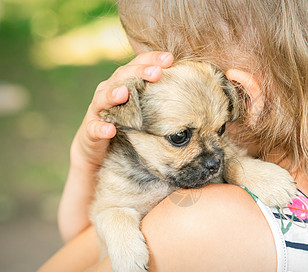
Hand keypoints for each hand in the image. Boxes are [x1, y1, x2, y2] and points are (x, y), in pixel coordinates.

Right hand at [70, 52, 173, 171]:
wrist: (99, 149)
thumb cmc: (127, 123)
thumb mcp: (144, 107)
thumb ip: (158, 95)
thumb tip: (190, 87)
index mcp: (124, 82)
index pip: (137, 65)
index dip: (152, 59)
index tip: (170, 58)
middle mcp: (109, 92)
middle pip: (122, 77)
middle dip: (138, 73)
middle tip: (156, 72)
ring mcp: (98, 110)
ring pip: (103, 98)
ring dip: (113, 94)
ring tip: (124, 93)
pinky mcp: (91, 131)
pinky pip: (94, 129)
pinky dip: (100, 128)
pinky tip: (110, 129)